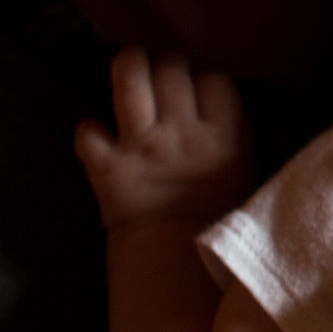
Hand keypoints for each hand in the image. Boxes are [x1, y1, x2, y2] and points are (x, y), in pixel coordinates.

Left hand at [74, 48, 249, 229]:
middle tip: (164, 78)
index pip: (216, 81)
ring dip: (128, 66)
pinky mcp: (105, 167)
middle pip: (172, 70)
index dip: (206, 80)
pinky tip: (99, 137)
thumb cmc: (214, 219)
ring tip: (131, 67)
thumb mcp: (245, 175)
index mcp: (220, 138)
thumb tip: (233, 107)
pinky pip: (88, 132)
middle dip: (168, 65)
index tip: (199, 91)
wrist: (175, 265)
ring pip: (129, 80)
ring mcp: (140, 148)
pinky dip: (89, 132)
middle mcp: (179, 135)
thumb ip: (240, 137)